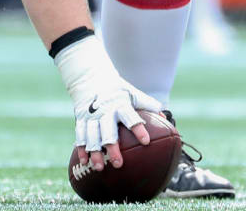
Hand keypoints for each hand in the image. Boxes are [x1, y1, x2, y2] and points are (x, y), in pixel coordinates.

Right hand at [54, 34, 161, 171]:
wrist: (90, 78)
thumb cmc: (117, 90)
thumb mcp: (133, 93)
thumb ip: (147, 105)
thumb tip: (165, 117)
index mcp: (120, 104)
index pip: (130, 117)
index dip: (138, 128)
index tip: (145, 141)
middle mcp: (105, 111)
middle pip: (108, 131)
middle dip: (112, 147)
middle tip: (119, 163)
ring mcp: (91, 115)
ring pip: (92, 135)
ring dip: (95, 152)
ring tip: (100, 167)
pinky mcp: (81, 118)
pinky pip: (80, 135)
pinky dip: (81, 148)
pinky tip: (84, 161)